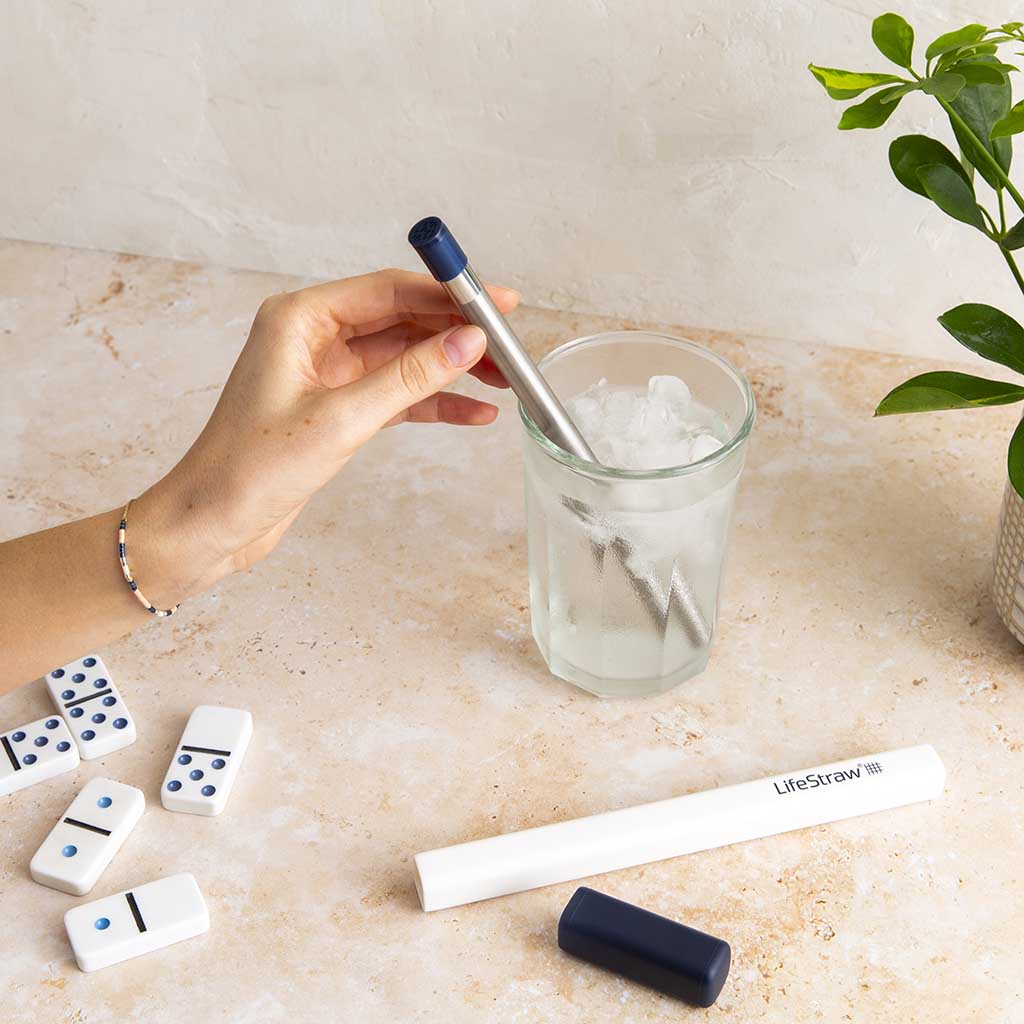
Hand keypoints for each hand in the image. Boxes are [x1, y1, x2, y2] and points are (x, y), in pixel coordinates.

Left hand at [136, 268, 517, 602]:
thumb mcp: (342, 419)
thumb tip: (468, 342)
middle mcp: (313, 336)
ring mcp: (327, 372)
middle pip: (402, 320)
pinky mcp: (337, 408)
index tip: (498, 303)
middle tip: (510, 344)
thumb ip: (409, 378)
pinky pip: (397, 394)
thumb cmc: (252, 468)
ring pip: (404, 357)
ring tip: (504, 379)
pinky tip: (473, 412)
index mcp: (300, 319)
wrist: (213, 524)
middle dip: (456, 333)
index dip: (448, 294)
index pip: (389, 290)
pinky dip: (433, 403)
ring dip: (451, 368)